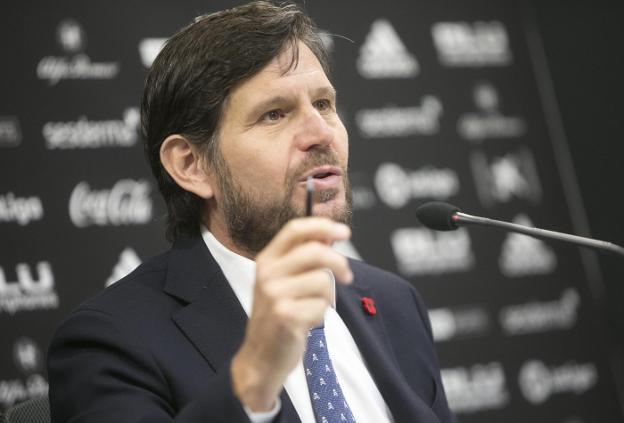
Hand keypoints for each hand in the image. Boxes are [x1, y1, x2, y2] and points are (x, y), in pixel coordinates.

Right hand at [231, 217, 352, 410]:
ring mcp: (275, 295)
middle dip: (339, 262)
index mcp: (266, 260)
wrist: (261, 357)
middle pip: (315, 251)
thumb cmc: (278, 316)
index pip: (295, 230)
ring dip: (328, 296)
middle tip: (347, 276)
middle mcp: (267, 274)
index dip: (322, 226)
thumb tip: (328, 235)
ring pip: (322, 280)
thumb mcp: (283, 281)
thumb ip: (303, 258)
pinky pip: (321, 306)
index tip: (344, 232)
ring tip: (315, 307)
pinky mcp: (286, 316)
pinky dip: (321, 315)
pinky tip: (307, 322)